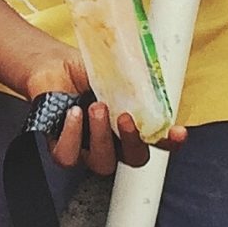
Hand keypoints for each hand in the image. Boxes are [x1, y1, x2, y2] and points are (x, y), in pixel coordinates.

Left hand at [17, 48, 166, 173]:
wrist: (49, 64)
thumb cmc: (81, 69)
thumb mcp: (111, 70)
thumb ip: (131, 80)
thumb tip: (147, 80)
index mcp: (132, 122)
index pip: (158, 139)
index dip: (171, 141)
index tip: (178, 132)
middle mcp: (113, 141)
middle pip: (135, 158)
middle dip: (133, 141)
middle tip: (126, 117)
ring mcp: (87, 148)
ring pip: (102, 162)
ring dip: (102, 137)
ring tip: (96, 107)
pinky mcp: (62, 147)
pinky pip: (68, 157)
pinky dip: (72, 135)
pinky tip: (73, 114)